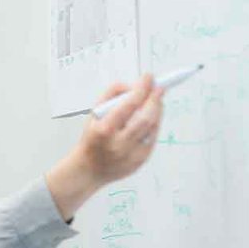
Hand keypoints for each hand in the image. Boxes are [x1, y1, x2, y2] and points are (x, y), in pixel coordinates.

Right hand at [47, 74, 164, 219]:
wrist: (88, 170)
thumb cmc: (92, 139)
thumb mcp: (93, 115)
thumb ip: (110, 96)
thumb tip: (131, 86)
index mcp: (105, 130)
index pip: (129, 105)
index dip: (142, 89)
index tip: (148, 77)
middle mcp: (119, 144)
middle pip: (146, 117)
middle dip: (155, 99)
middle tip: (159, 88)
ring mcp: (131, 154)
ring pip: (152, 127)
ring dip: (157, 110)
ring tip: (155, 100)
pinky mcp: (141, 160)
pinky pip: (153, 138)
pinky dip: (154, 125)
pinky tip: (151, 118)